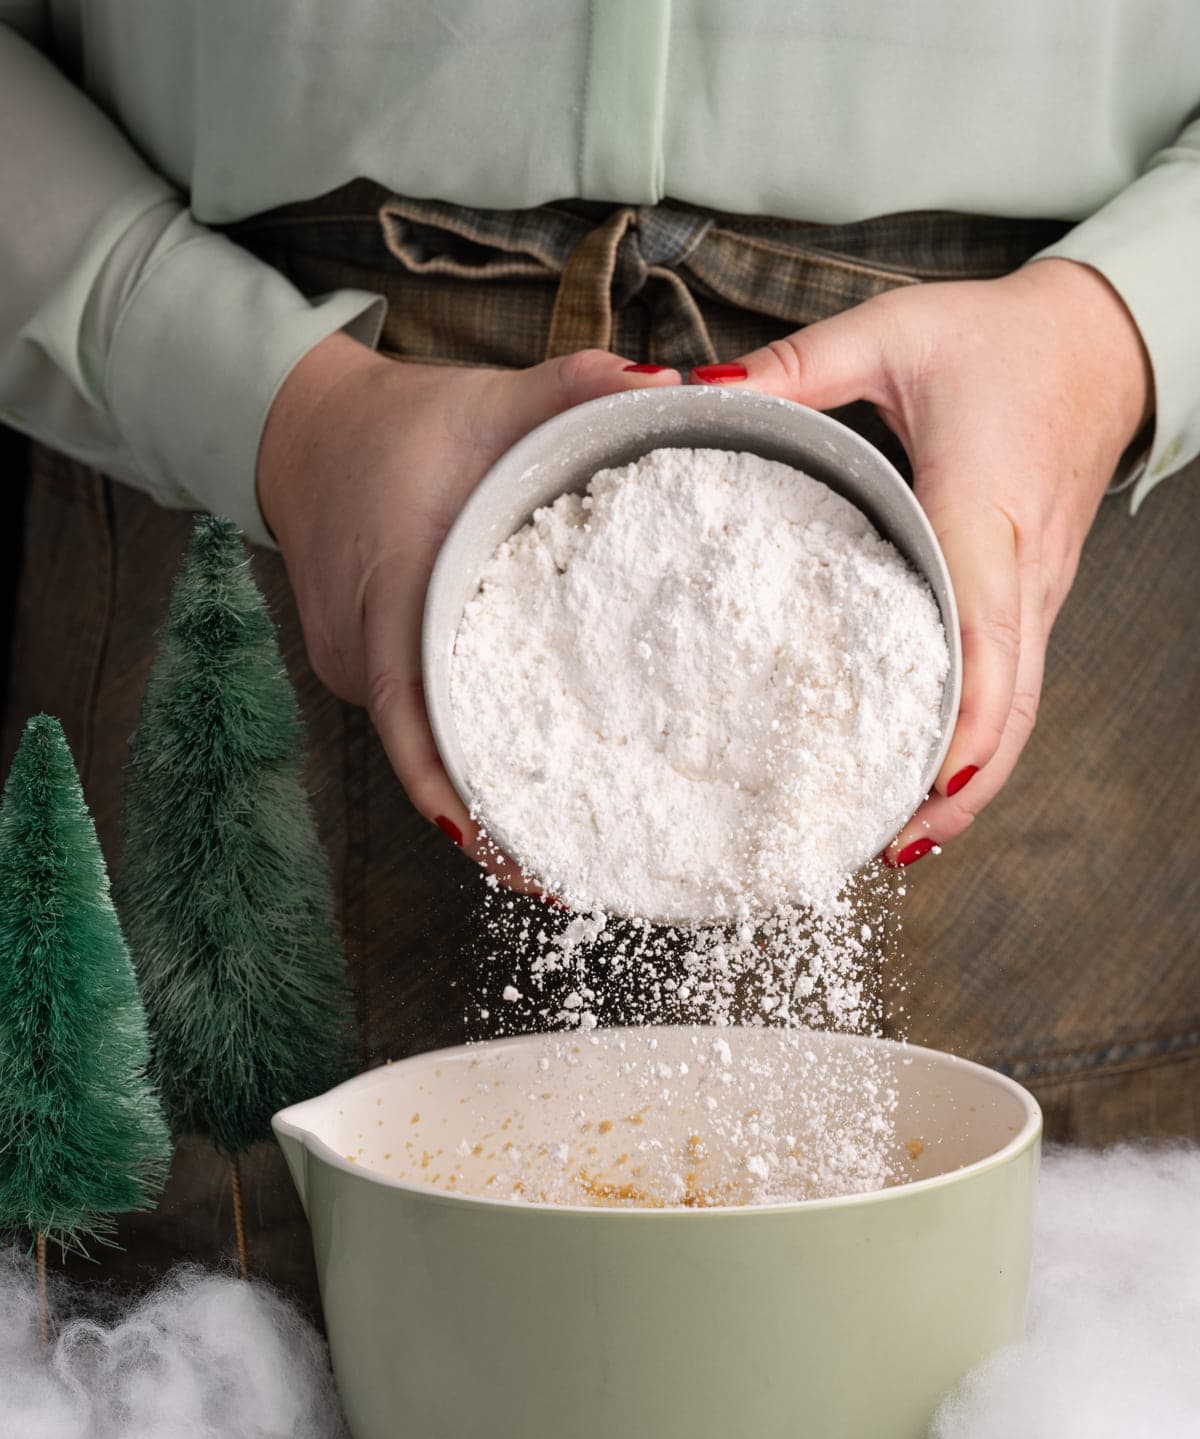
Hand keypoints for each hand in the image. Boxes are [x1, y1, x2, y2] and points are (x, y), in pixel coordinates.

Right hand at [257, 336, 679, 882]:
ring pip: (423, 745)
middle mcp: (363, 652)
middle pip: (426, 753)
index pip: (412, 718)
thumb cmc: (395, 426)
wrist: (305, 431)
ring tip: (563, 844)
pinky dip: (467, 755)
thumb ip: (573, 388)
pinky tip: (525, 781)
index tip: (501, 850)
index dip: (453, 791)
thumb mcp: (488, 400)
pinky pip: (418, 724)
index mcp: (393, 593)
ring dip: (485, 790)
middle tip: (565, 876)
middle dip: (493, 818)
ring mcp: (357, 668)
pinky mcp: (368, 670)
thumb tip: (668, 387)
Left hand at [730, 258, 1152, 862]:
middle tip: (888, 848)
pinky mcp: (1034, 603)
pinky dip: (977, 745)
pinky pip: (1014, 690)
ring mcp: (1037, 595)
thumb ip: (797, 367)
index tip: (927, 783)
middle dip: (958, 788)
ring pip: (1017, 713)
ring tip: (900, 840)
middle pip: (1009, 707)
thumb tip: (698, 391)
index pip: (984, 634)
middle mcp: (1022, 571)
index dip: (961, 720)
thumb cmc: (1001, 341)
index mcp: (984, 509)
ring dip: (969, 782)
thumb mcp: (893, 333)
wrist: (1101, 344)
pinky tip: (928, 782)